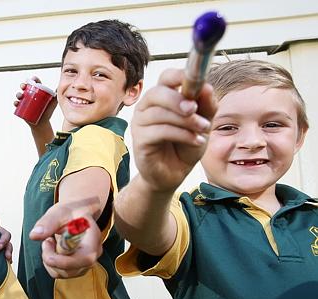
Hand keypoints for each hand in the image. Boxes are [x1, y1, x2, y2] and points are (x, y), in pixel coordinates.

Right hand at [14, 76, 56, 127]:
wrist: (43, 123)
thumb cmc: (48, 111)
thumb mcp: (53, 102)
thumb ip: (57, 95)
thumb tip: (61, 87)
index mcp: (37, 91)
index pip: (35, 83)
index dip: (34, 79)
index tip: (34, 79)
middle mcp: (30, 95)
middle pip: (25, 88)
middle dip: (23, 85)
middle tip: (24, 86)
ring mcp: (25, 101)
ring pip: (20, 95)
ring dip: (18, 94)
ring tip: (20, 96)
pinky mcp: (21, 108)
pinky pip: (17, 104)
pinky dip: (15, 103)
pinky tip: (16, 103)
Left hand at [30, 204, 101, 278]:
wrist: (77, 215)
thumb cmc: (71, 213)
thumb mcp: (59, 212)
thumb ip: (48, 222)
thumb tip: (34, 235)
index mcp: (93, 239)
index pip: (85, 259)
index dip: (64, 261)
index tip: (47, 249)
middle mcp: (93, 254)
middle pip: (71, 270)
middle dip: (51, 257)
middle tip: (47, 239)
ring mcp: (85, 263)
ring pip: (62, 273)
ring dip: (49, 259)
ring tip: (51, 240)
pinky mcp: (77, 268)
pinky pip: (59, 273)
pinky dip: (50, 263)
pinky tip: (53, 248)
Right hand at [131, 68, 215, 191]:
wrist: (173, 174)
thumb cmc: (184, 147)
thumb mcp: (202, 125)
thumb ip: (206, 106)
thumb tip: (206, 87)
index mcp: (162, 98)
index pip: (165, 78)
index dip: (179, 76)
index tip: (196, 82)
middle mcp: (146, 108)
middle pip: (157, 93)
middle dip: (178, 100)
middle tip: (196, 110)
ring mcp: (140, 124)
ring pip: (159, 113)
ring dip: (185, 121)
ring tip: (202, 130)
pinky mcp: (139, 141)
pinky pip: (159, 131)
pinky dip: (181, 135)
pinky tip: (195, 141)